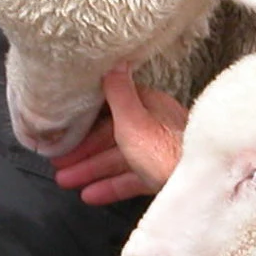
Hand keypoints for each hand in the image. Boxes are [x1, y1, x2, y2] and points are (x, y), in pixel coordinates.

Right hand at [49, 64, 187, 203]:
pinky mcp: (161, 175)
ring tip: (66, 180)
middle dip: (82, 152)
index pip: (109, 110)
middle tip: (58, 163)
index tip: (64, 131)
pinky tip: (91, 194)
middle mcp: (153, 126)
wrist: (196, 184)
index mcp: (147, 107)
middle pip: (111, 137)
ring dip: (90, 170)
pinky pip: (130, 179)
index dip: (85, 122)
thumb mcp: (133, 118)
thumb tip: (113, 61)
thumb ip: (118, 92)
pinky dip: (109, 186)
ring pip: (118, 160)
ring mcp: (158, 152)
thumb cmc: (165, 150)